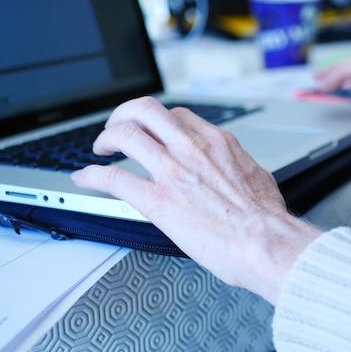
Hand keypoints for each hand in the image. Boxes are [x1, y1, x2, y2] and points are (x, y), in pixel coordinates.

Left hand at [71, 96, 321, 303]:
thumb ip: (235, 167)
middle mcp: (191, 148)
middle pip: (145, 110)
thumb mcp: (255, 175)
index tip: (151, 131)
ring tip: (100, 149)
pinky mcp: (156, 200)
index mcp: (216, 142)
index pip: (177, 116)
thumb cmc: (266, 217)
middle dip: (124, 114)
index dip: (157, 122)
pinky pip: (113, 178)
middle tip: (117, 127)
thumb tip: (234, 171)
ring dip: (105, 138)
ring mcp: (172, 171)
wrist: (265, 241)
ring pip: (125, 135)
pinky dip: (92, 176)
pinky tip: (85, 178)